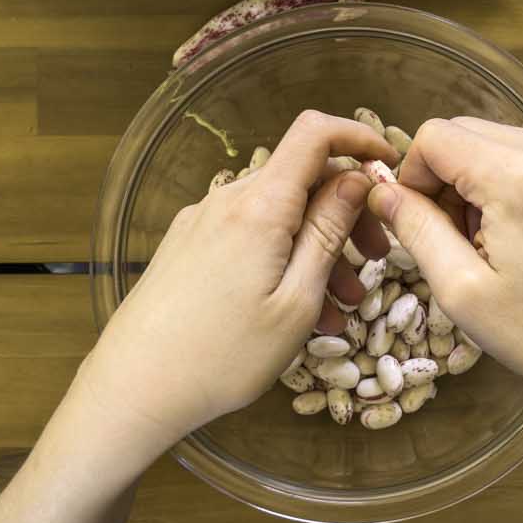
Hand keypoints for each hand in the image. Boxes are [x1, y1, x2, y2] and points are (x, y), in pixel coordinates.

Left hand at [75, 110, 392, 459]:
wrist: (133, 390)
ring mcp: (203, 222)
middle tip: (374, 260)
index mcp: (259, 206)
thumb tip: (357, 177)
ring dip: (318, 247)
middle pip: (302, 177)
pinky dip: (284, 259)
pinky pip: (250, 236)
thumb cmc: (221, 355)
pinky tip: (297, 310)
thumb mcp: (296, 300)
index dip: (359, 137)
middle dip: (347, 212)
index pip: (315, 133)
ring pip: (279, 213)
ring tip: (340, 306)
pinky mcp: (188, 246)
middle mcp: (228, 201)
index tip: (389, 167)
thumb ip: (328, 232)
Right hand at [368, 118, 522, 427]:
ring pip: (501, 141)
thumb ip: (416, 229)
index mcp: (516, 176)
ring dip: (478, 180)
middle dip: (444, 177)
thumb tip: (382, 192)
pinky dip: (514, 183)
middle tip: (452, 238)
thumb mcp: (463, 291)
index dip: (411, 176)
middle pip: (467, 132)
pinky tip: (522, 236)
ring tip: (489, 242)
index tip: (417, 222)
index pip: (435, 136)